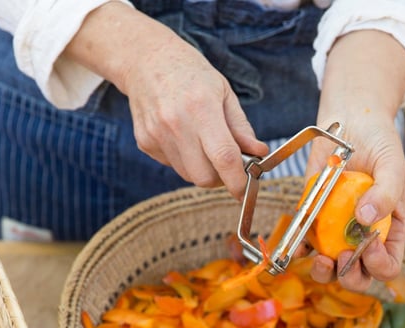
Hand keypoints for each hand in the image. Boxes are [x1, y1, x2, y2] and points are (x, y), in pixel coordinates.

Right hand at [65, 3, 267, 198]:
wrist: (146, 60)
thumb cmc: (190, 73)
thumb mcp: (223, 92)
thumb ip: (241, 127)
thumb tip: (259, 153)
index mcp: (201, 107)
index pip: (224, 157)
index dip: (238, 181)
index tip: (246, 191)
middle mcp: (176, 123)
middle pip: (203, 177)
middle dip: (220, 179)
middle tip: (227, 165)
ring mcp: (156, 134)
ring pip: (187, 175)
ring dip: (202, 169)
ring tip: (202, 143)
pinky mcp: (145, 142)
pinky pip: (172, 165)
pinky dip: (184, 159)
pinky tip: (182, 135)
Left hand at [305, 30, 404, 290]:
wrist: (350, 122)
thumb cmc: (378, 143)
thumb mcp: (392, 164)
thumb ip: (386, 192)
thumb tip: (366, 219)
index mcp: (390, 230)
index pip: (388, 265)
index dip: (379, 265)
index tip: (369, 245)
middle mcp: (364, 238)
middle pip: (360, 276)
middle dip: (350, 276)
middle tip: (343, 255)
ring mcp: (337, 232)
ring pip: (331, 270)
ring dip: (325, 273)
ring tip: (321, 260)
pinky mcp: (314, 221)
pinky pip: (306, 246)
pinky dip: (301, 252)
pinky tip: (299, 248)